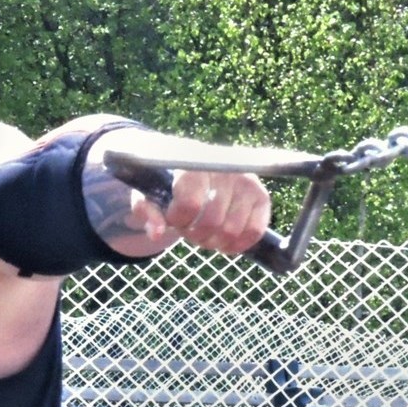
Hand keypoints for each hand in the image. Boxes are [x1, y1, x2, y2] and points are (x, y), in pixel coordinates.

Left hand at [130, 169, 270, 254]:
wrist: (193, 172)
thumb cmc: (166, 186)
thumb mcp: (147, 194)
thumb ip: (146, 211)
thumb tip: (157, 234)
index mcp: (194, 161)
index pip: (190, 203)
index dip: (178, 221)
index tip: (172, 220)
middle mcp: (224, 167)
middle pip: (212, 222)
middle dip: (195, 235)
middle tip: (188, 231)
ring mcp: (246, 181)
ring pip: (232, 230)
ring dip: (213, 242)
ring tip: (203, 235)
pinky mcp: (261, 196)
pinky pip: (255, 231)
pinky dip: (237, 245)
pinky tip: (223, 245)